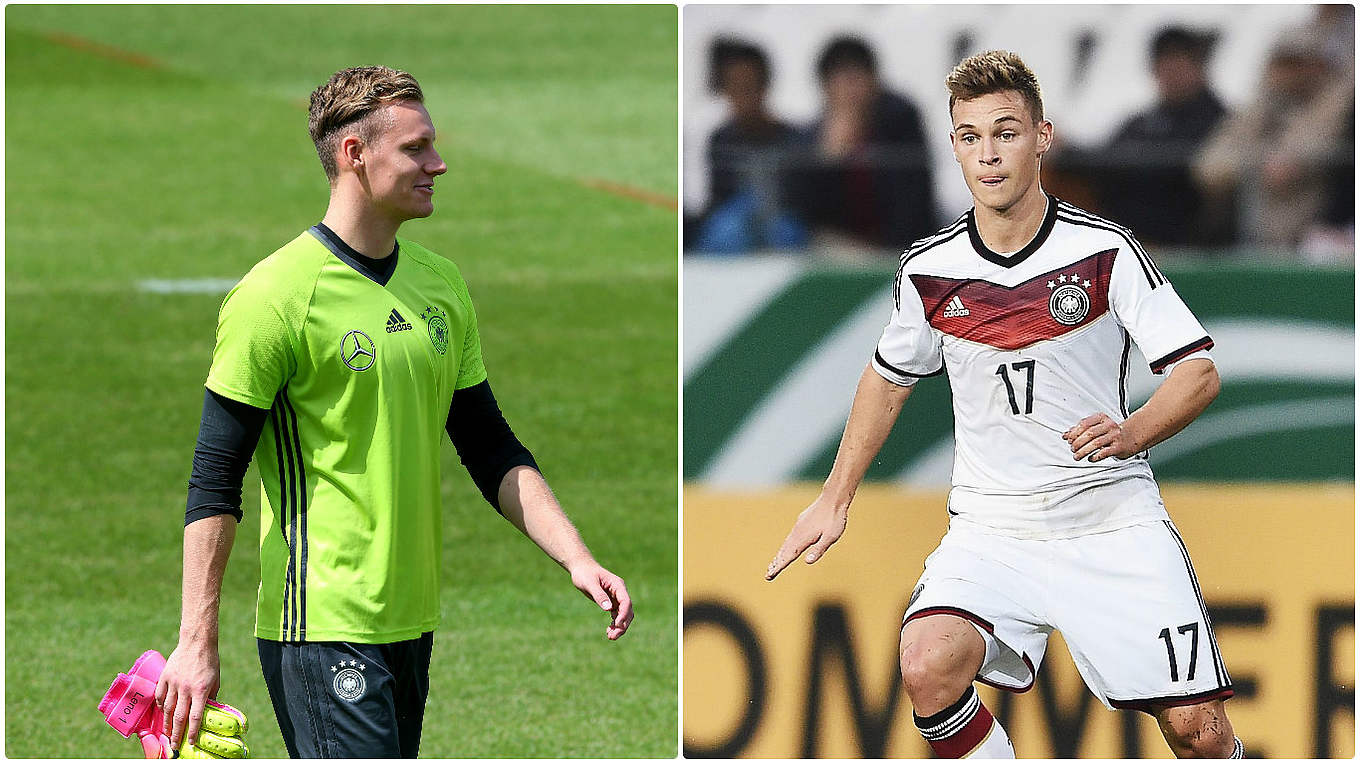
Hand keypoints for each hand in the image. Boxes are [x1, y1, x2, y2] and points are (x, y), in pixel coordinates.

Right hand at [102, 650, 247, 757]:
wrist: (197, 642)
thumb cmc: (209, 662)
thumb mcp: (215, 680)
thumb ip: (211, 697)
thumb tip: (208, 712)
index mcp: (201, 690)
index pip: (195, 717)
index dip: (192, 732)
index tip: (190, 742)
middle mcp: (186, 688)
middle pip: (179, 716)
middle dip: (176, 733)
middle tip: (174, 745)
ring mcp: (174, 683)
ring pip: (168, 708)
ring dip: (167, 723)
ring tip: (167, 733)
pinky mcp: (165, 677)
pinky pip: (160, 696)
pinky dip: (161, 706)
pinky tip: (163, 713)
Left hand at [569, 562, 633, 639]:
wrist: (581, 569)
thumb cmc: (585, 574)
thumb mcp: (590, 584)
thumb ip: (599, 595)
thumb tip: (608, 609)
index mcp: (618, 585)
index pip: (626, 601)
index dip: (624, 614)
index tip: (617, 624)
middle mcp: (620, 592)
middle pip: (627, 611)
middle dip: (622, 624)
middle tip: (612, 637)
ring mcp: (616, 598)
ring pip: (623, 615)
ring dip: (619, 627)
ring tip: (610, 637)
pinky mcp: (611, 602)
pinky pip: (617, 615)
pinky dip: (614, 624)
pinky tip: (609, 631)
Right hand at [765, 495, 847, 580]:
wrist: (833, 498)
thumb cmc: (834, 519)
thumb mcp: (830, 537)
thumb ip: (819, 549)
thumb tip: (807, 561)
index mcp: (803, 538)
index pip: (788, 556)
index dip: (779, 566)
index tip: (769, 575)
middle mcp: (797, 532)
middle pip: (784, 551)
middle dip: (776, 563)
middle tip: (768, 575)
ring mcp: (798, 526)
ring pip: (786, 544)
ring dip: (779, 555)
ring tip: (774, 564)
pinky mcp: (801, 522)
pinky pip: (790, 538)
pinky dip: (785, 546)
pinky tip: (787, 548)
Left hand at [1063, 413, 1138, 461]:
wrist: (1131, 437)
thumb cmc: (1111, 432)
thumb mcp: (1096, 427)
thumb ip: (1080, 430)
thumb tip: (1065, 435)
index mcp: (1101, 418)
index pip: (1084, 423)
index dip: (1074, 433)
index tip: (1069, 440)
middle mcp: (1109, 425)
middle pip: (1089, 434)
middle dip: (1078, 443)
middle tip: (1073, 449)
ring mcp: (1115, 436)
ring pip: (1096, 443)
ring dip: (1083, 451)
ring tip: (1077, 456)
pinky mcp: (1119, 447)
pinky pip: (1105, 452)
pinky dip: (1095, 456)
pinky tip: (1090, 458)